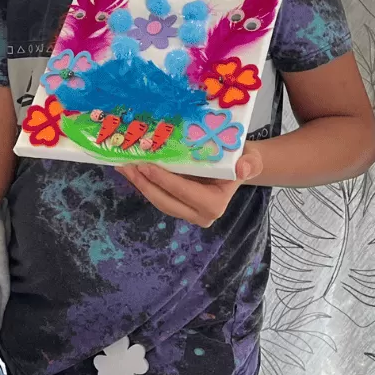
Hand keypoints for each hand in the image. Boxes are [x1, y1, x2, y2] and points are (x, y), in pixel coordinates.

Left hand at [118, 142, 263, 227]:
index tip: (146, 166)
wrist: (238, 165)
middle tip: (127, 166)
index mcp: (215, 204)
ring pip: (158, 200)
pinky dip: (143, 183)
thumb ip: (250, 164)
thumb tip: (243, 168)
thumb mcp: (250, 159)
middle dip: (144, 184)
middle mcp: (200, 215)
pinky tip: (130, 169)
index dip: (164, 181)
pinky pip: (158, 195)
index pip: (185, 193)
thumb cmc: (242, 160)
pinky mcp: (178, 205)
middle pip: (166, 201)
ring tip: (123, 166)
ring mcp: (187, 212)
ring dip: (139, 184)